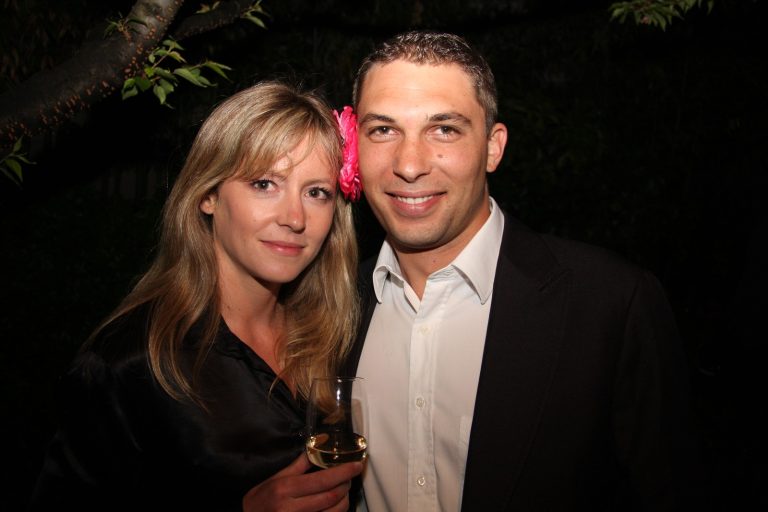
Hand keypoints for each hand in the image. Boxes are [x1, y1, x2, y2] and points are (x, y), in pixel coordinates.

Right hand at [242, 453, 362, 511]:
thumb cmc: (260, 500)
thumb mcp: (274, 479)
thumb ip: (297, 466)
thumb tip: (316, 449)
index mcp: (286, 489)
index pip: (323, 480)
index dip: (344, 472)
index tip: (357, 465)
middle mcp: (292, 508)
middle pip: (332, 497)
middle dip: (346, 485)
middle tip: (350, 475)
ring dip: (344, 500)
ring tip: (343, 490)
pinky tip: (335, 504)